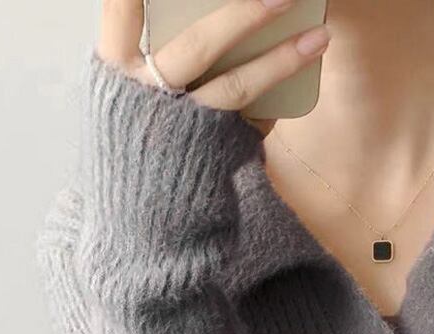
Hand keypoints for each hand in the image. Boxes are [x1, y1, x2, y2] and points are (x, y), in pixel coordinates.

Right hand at [97, 0, 330, 137]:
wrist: (141, 213)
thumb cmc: (137, 135)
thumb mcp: (123, 95)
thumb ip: (152, 54)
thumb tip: (206, 16)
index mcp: (114, 74)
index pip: (120, 13)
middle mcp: (148, 99)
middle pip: (197, 46)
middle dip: (244, 14)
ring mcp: (184, 130)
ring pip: (235, 88)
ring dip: (281, 60)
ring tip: (318, 37)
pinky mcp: (213, 155)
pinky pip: (251, 123)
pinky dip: (275, 103)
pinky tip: (301, 79)